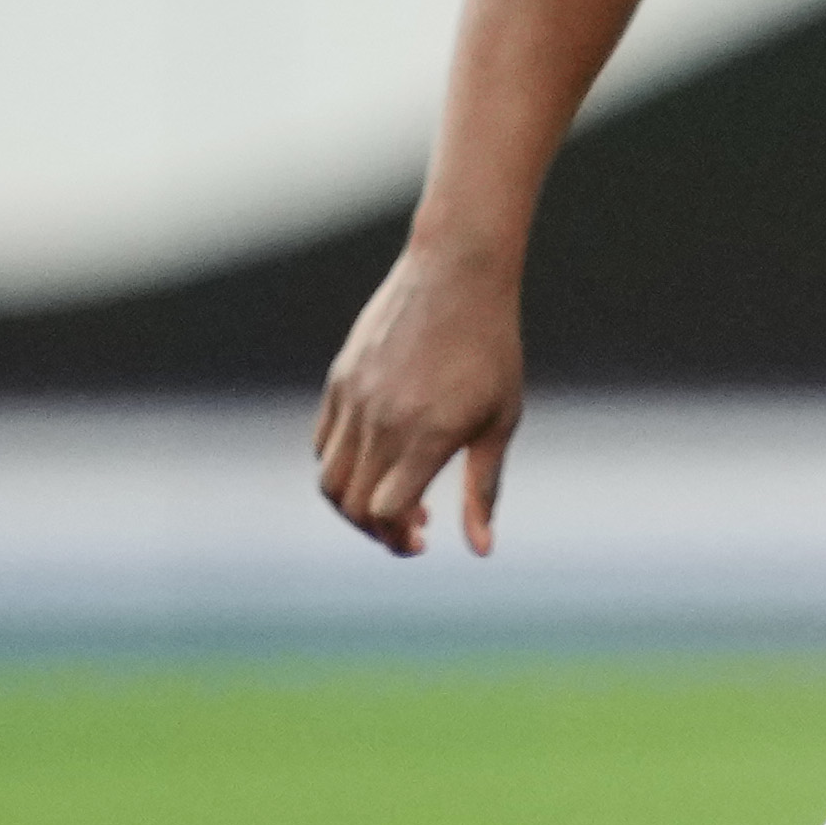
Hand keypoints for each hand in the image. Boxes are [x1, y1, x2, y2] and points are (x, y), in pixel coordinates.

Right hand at [316, 243, 527, 556]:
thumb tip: (480, 550)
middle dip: (375, 530)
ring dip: (353, 502)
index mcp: (427, 435)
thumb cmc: (491, 349)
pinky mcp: (340, 379)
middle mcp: (382, 420)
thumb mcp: (501, 422)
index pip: (385, 510)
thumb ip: (484, 488)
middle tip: (409, 530)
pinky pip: (324, 440)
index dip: (397, 536)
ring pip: (329, 476)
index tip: (420, 539)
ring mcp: (354, 398)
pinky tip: (377, 460)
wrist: (456, 274)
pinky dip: (341, 466)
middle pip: (350, 503)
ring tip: (391, 499)